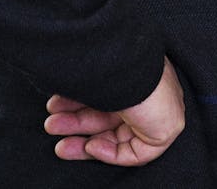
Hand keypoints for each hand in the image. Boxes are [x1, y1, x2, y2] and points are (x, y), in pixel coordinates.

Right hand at [45, 57, 184, 165]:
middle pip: (109, 116)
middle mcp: (148, 91)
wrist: (131, 67)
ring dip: (85, 141)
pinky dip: (110, 153)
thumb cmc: (110, 63)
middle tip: (51, 125)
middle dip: (76, 123)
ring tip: (59, 143)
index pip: (106, 98)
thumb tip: (56, 81)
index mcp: (133, 73)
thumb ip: (80, 83)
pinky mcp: (165, 131)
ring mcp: (158, 110)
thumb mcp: (89, 73)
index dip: (79, 106)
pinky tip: (91, 146)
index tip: (56, 106)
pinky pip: (135, 152)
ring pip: (118, 136)